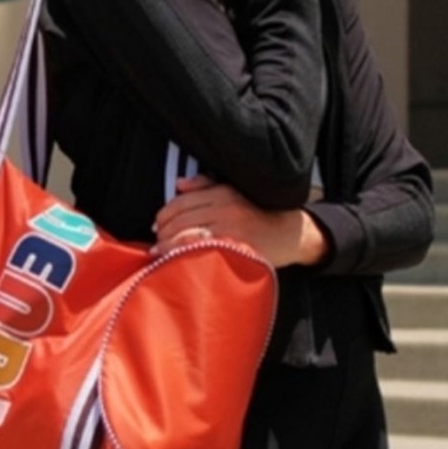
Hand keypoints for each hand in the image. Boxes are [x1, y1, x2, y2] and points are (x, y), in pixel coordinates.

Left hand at [151, 175, 327, 267]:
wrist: (290, 233)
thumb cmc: (259, 213)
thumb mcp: (235, 192)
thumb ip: (206, 186)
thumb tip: (179, 185)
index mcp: (222, 193)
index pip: (179, 204)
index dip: (163, 217)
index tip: (157, 228)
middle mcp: (224, 208)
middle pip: (179, 221)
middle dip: (163, 234)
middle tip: (157, 245)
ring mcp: (230, 230)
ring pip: (186, 237)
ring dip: (168, 247)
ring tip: (161, 255)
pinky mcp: (235, 250)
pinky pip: (201, 253)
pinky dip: (184, 257)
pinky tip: (176, 263)